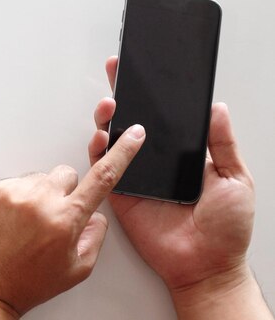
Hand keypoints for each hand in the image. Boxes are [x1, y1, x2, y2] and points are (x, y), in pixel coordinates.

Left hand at [0, 125, 145, 318]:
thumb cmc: (26, 282)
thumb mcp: (76, 269)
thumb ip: (94, 236)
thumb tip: (96, 215)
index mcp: (66, 218)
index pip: (102, 177)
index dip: (122, 153)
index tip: (132, 134)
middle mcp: (40, 200)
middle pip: (66, 174)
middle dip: (65, 192)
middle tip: (51, 218)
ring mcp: (12, 193)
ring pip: (38, 179)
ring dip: (37, 195)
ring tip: (25, 224)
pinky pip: (12, 183)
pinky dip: (14, 199)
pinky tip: (9, 222)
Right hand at [89, 56, 271, 319]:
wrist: (207, 265)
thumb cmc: (226, 228)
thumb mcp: (236, 178)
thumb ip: (223, 144)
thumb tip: (217, 109)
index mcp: (180, 154)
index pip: (161, 116)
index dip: (150, 93)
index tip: (142, 71)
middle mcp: (153, 160)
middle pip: (131, 121)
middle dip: (121, 95)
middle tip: (117, 75)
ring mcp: (134, 175)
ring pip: (113, 139)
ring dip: (106, 119)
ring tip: (109, 106)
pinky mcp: (120, 192)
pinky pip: (104, 168)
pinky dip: (98, 151)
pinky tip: (101, 136)